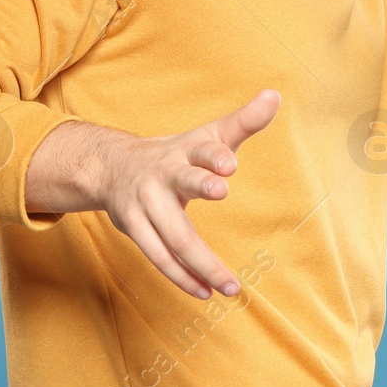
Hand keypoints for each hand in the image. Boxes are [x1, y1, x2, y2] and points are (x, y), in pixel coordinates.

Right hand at [96, 89, 278, 300]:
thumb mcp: (208, 135)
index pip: (201, 149)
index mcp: (185, 151)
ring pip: (173, 235)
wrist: (110, 166)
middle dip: (201, 188)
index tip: (230, 163)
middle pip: (183, 185)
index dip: (214, 155)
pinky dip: (181, 276)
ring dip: (201, 262)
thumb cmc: (174, 153)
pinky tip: (204, 291)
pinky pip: (158, 256)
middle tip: (222, 191)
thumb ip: (243, 121)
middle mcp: (163, 174)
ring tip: (229, 286)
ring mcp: (146, 202)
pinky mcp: (133, 226)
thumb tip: (275, 95)